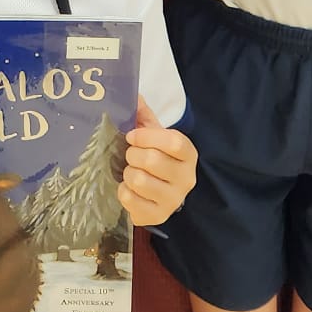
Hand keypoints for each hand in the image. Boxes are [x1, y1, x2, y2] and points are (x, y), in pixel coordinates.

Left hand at [119, 96, 196, 225]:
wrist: (161, 193)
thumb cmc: (157, 159)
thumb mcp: (154, 136)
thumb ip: (144, 116)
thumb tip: (133, 95)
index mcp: (188, 155)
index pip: (173, 141)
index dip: (147, 136)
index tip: (131, 136)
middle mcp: (186, 179)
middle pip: (152, 160)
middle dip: (133, 155)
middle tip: (131, 156)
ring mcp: (173, 200)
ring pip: (139, 180)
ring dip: (128, 173)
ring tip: (131, 172)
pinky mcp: (158, 216)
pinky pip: (130, 199)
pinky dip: (123, 191)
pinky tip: (130, 189)